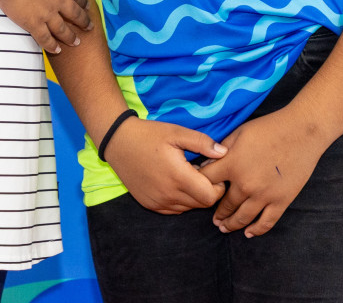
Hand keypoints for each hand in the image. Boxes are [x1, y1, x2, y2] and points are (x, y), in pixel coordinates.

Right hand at [0, 0, 93, 52]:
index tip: (87, 6)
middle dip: (83, 21)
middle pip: (74, 13)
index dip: (82, 1)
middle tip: (89, 27)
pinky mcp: (34, 23)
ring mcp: (47, 13)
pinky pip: (45, 38)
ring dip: (70, 37)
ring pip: (63, 29)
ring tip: (77, 43)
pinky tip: (57, 50)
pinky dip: (52, 46)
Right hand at [103, 117, 228, 214]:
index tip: (212, 171)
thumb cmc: (149, 135)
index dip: (218, 186)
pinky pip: (174, 209)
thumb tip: (224, 153)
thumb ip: (202, 143)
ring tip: (187, 176)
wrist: (118, 142)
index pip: (210, 197)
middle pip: (201, 204)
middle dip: (207, 191)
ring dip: (194, 196)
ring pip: (188, 208)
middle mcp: (169, 195)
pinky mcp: (150, 204)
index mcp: (178, 177)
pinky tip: (175, 183)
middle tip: (201, 172)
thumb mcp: (177, 132)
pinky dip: (180, 200)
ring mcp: (158, 202)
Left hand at [199, 105, 329, 236]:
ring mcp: (264, 195)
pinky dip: (256, 230)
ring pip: (242, 218)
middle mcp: (245, 183)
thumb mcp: (239, 132)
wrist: (302, 132)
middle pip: (224, 204)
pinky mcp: (281, 201)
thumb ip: (220, 149)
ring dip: (231, 225)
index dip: (199, 184)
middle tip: (214, 219)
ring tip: (224, 228)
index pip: (206, 180)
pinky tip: (249, 233)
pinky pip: (266, 222)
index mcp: (232, 164)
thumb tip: (206, 163)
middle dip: (216, 213)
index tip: (197, 190)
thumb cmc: (269, 128)